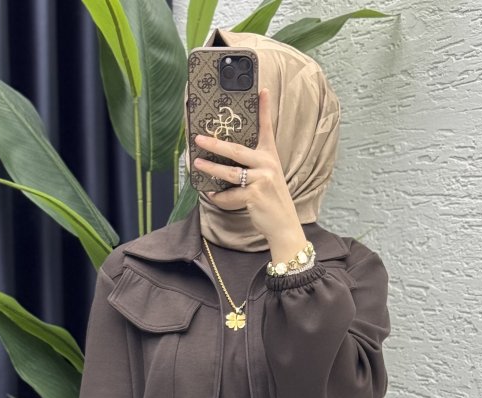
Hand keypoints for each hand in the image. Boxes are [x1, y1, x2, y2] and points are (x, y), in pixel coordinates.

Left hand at [192, 86, 306, 258]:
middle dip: (215, 143)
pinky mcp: (255, 195)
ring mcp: (262, 180)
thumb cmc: (272, 200)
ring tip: (197, 164)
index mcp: (270, 156)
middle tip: (198, 138)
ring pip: (229, 172)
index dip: (264, 108)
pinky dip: (219, 197)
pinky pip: (230, 195)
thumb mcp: (268, 177)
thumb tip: (225, 160)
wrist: (284, 224)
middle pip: (236, 149)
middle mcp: (267, 164)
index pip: (267, 128)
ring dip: (210, 169)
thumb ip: (253, 165)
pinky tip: (211, 194)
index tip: (262, 90)